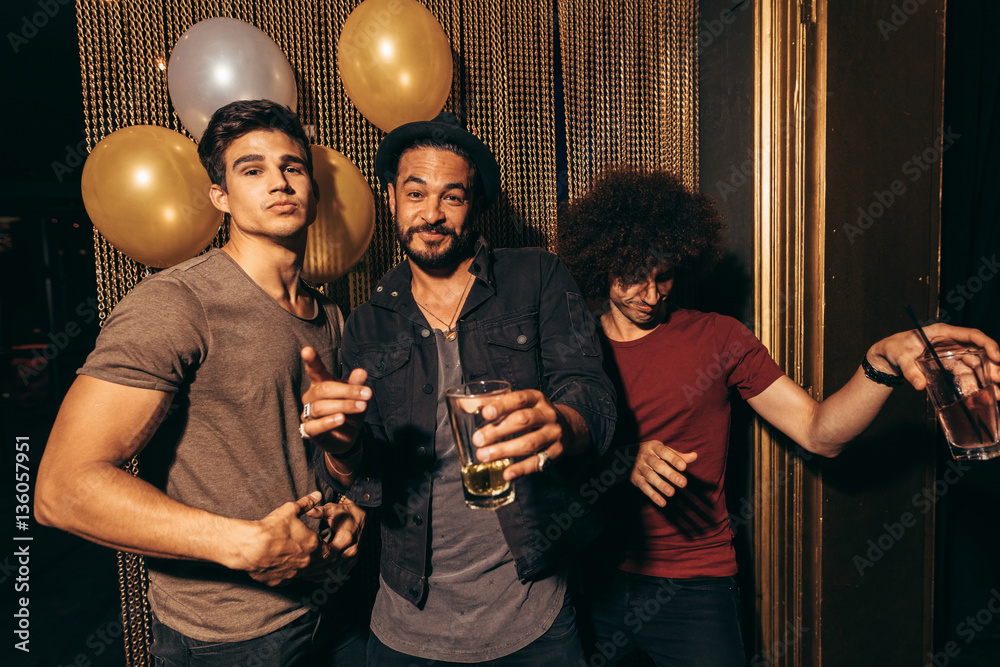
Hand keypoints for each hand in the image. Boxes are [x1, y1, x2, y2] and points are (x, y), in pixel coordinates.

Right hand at [233, 491, 323, 586]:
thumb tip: (318, 495)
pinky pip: (286, 578)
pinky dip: (284, 573)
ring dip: (300, 566)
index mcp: (312, 544)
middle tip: (309, 553)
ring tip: (293, 558)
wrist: (250, 546)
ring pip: (302, 572)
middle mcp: (306, 561)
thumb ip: (306, 503)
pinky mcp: (279, 581)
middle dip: (314, 559)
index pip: (327, 551)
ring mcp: (293, 573)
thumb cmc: (271, 528)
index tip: (326, 550)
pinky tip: (279, 565)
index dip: (327, 550)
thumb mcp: (290, 509)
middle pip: (317, 564)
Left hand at [297, 498, 365, 581]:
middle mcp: (351, 549)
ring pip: (335, 572)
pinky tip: (317, 578)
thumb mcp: (332, 509)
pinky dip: (329, 578)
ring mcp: (353, 556)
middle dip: (315, 570)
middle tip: (300, 571)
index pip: (328, 553)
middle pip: (330, 565)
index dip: (314, 558)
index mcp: (346, 538)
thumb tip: (309, 510)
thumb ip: (320, 511)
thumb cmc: (343, 513)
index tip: (301, 560)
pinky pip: (341, 573)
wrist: (359, 516)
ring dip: (320, 576)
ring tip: (306, 576)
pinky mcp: (353, 560)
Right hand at [299, 346, 370, 454]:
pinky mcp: (309, 431)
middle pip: (325, 389)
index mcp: (320, 383)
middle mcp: (311, 397)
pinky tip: (340, 419)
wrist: (346, 437)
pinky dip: (327, 422)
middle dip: (348, 391)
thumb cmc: (349, 411)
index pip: (315, 370)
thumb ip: (356, 385)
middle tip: (368, 394)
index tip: (307, 349)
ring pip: (320, 407)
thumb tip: (361, 371)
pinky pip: (313, 426)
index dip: (311, 360)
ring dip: (343, 406)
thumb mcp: (357, 397)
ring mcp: (308, 414)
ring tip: (361, 407)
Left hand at [471, 389, 580, 480]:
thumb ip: (493, 403)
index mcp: (536, 398)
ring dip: (504, 451)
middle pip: (522, 421)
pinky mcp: (556, 453)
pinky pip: (537, 463)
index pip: (519, 399)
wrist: (566, 427)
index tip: (484, 414)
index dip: (501, 406)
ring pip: (529, 443)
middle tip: (477, 439)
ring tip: (483, 456)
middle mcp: (547, 414)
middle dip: (498, 431)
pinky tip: (506, 473)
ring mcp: (554, 434)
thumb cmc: (533, 414)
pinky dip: (521, 469)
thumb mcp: (519, 404)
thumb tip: (463, 404)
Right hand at [630, 440, 697, 507]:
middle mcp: (646, 456)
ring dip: (661, 485)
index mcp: (654, 447)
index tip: (684, 467)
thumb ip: (678, 455)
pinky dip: (652, 495)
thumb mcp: (663, 450)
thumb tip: (694, 456)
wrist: (627, 455)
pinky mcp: (635, 479)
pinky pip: (644, 487)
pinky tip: (662, 502)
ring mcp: (639, 468)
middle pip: (658, 465)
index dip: (674, 459)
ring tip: (672, 493)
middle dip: (670, 474)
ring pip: (650, 477)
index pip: (664, 452)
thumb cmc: (652, 454)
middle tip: (683, 483)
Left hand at [870, 324, 999, 390]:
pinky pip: (966, 373)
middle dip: (993, 365)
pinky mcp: (949, 365)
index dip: (987, 344)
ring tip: (998, 393)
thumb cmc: (894, 348)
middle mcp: (951, 342)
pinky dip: (975, 384)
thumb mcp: (900, 357)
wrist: (888, 356)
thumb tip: (920, 385)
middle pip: (978, 352)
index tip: (997, 357)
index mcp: (942, 333)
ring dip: (988, 378)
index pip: (972, 335)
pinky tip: (983, 395)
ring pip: (976, 364)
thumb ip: (910, 370)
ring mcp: (952, 354)